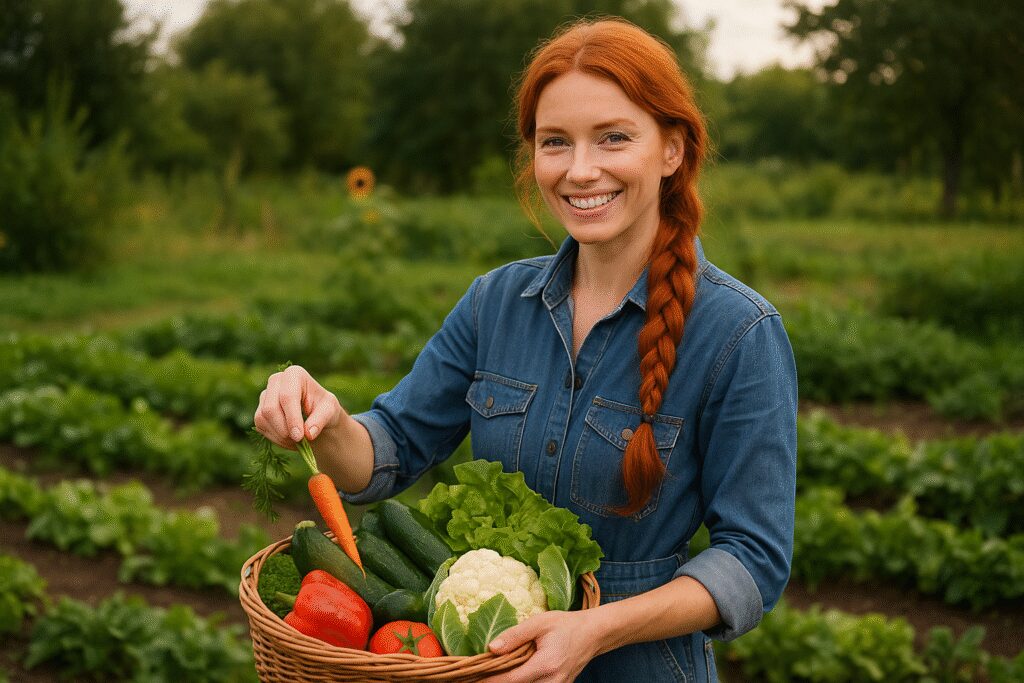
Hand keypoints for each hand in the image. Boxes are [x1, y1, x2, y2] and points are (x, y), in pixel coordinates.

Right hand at [253, 365, 343, 448]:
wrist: (316, 417)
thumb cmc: (324, 409)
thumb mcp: (330, 411)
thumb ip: (320, 420)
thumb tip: (308, 433)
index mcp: (294, 374)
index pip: (287, 396)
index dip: (292, 418)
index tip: (300, 436)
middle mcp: (276, 380)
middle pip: (270, 408)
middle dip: (283, 429)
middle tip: (298, 441)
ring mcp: (265, 395)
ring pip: (262, 418)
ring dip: (280, 435)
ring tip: (298, 440)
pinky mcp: (260, 410)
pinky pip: (260, 426)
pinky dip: (275, 437)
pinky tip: (289, 439)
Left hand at [481, 610, 601, 682]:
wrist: (593, 634)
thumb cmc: (566, 625)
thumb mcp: (540, 623)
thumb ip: (515, 635)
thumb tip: (491, 648)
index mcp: (545, 665)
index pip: (510, 679)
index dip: (489, 680)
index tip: (471, 677)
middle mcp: (552, 682)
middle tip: (479, 675)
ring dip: (510, 682)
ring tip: (493, 674)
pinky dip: (522, 682)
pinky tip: (511, 674)